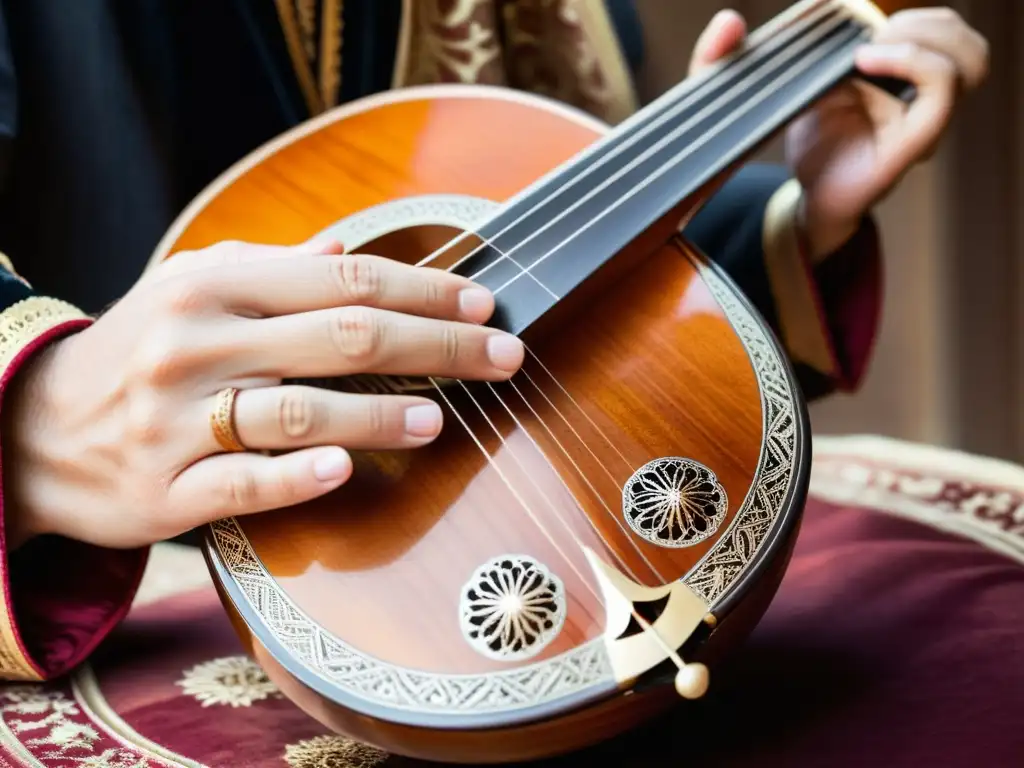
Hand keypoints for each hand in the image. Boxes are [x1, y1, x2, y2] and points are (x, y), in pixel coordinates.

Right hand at [2, 240, 523, 549]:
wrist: (35, 426)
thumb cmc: (137, 348)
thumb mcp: (190, 287)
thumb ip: (271, 266)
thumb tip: (348, 246)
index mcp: (214, 286)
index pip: (344, 280)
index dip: (423, 293)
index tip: (483, 306)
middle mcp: (198, 344)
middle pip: (343, 339)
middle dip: (436, 346)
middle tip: (502, 358)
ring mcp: (179, 419)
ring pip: (299, 412)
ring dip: (379, 416)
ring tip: (438, 417)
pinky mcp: (166, 489)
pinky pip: (242, 484)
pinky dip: (297, 477)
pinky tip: (346, 472)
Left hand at [689, 7, 988, 259]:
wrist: (804, 201)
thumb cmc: (802, 143)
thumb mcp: (768, 91)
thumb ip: (735, 60)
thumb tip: (728, 20)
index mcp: (899, 69)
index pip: (928, 20)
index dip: (892, 4)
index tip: (832, 8)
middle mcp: (918, 90)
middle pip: (958, 33)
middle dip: (922, 18)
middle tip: (862, 31)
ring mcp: (920, 116)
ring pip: (967, 59)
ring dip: (924, 37)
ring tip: (869, 45)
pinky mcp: (912, 143)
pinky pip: (941, 95)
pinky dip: (912, 65)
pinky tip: (864, 61)